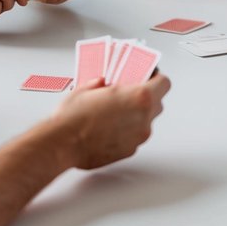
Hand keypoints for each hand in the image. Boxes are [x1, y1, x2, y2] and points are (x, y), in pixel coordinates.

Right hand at [54, 74, 171, 169]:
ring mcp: (138, 136)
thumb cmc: (73, 118)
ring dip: (137, 114)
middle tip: (129, 91)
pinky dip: (127, 130)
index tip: (147, 75)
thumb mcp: (87, 88)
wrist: (62, 144)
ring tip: (115, 110)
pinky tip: (110, 126)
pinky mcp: (130, 150)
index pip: (164, 83)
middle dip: (146, 96)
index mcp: (139, 97)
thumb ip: (102, 83)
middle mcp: (143, 117)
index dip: (156, 78)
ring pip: (147, 120)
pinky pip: (135, 135)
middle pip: (158, 102)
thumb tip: (103, 83)